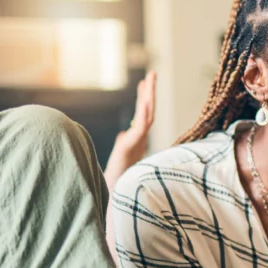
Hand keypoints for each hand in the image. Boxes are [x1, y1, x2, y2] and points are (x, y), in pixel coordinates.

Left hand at [104, 72, 156, 190]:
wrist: (114, 194)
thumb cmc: (117, 179)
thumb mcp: (119, 157)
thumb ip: (125, 143)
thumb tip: (124, 133)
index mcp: (137, 139)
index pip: (143, 115)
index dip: (144, 98)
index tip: (144, 82)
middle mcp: (139, 139)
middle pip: (147, 111)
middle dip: (150, 92)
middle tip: (152, 73)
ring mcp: (137, 142)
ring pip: (146, 116)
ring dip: (148, 97)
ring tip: (149, 79)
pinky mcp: (133, 147)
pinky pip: (141, 128)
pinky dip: (143, 115)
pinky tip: (144, 102)